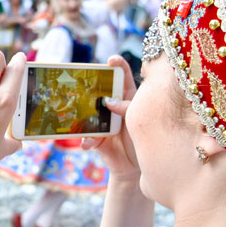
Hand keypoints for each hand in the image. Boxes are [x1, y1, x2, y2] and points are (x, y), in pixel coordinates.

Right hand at [81, 55, 139, 181]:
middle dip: (91, 84)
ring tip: (82, 112)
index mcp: (127, 98)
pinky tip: (88, 142)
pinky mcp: (95, 140)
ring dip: (83, 113)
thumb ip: (126, 108)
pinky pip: (87, 138)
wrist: (136, 167)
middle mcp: (113, 107)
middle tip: (85, 79)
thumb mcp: (140, 120)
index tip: (112, 59)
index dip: (118, 65)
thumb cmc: (143, 139)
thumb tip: (108, 102)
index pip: (123, 77)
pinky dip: (87, 140)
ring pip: (88, 113)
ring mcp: (101, 123)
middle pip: (100, 91)